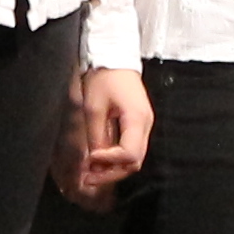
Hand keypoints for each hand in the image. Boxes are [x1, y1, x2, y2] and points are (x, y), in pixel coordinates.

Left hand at [57, 64, 151, 204]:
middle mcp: (146, 125)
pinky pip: (131, 148)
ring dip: (113, 168)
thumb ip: (96, 136)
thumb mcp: (93, 107)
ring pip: (134, 158)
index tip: (90, 158)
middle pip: (135, 161)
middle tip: (87, 176)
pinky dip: (115, 158)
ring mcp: (144, 125)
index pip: (130, 154)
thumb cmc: (104, 78)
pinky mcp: (138, 124)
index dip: (110, 161)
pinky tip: (99, 159)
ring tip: (90, 171)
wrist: (115, 57)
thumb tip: (94, 161)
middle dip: (111, 172)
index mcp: (137, 119)